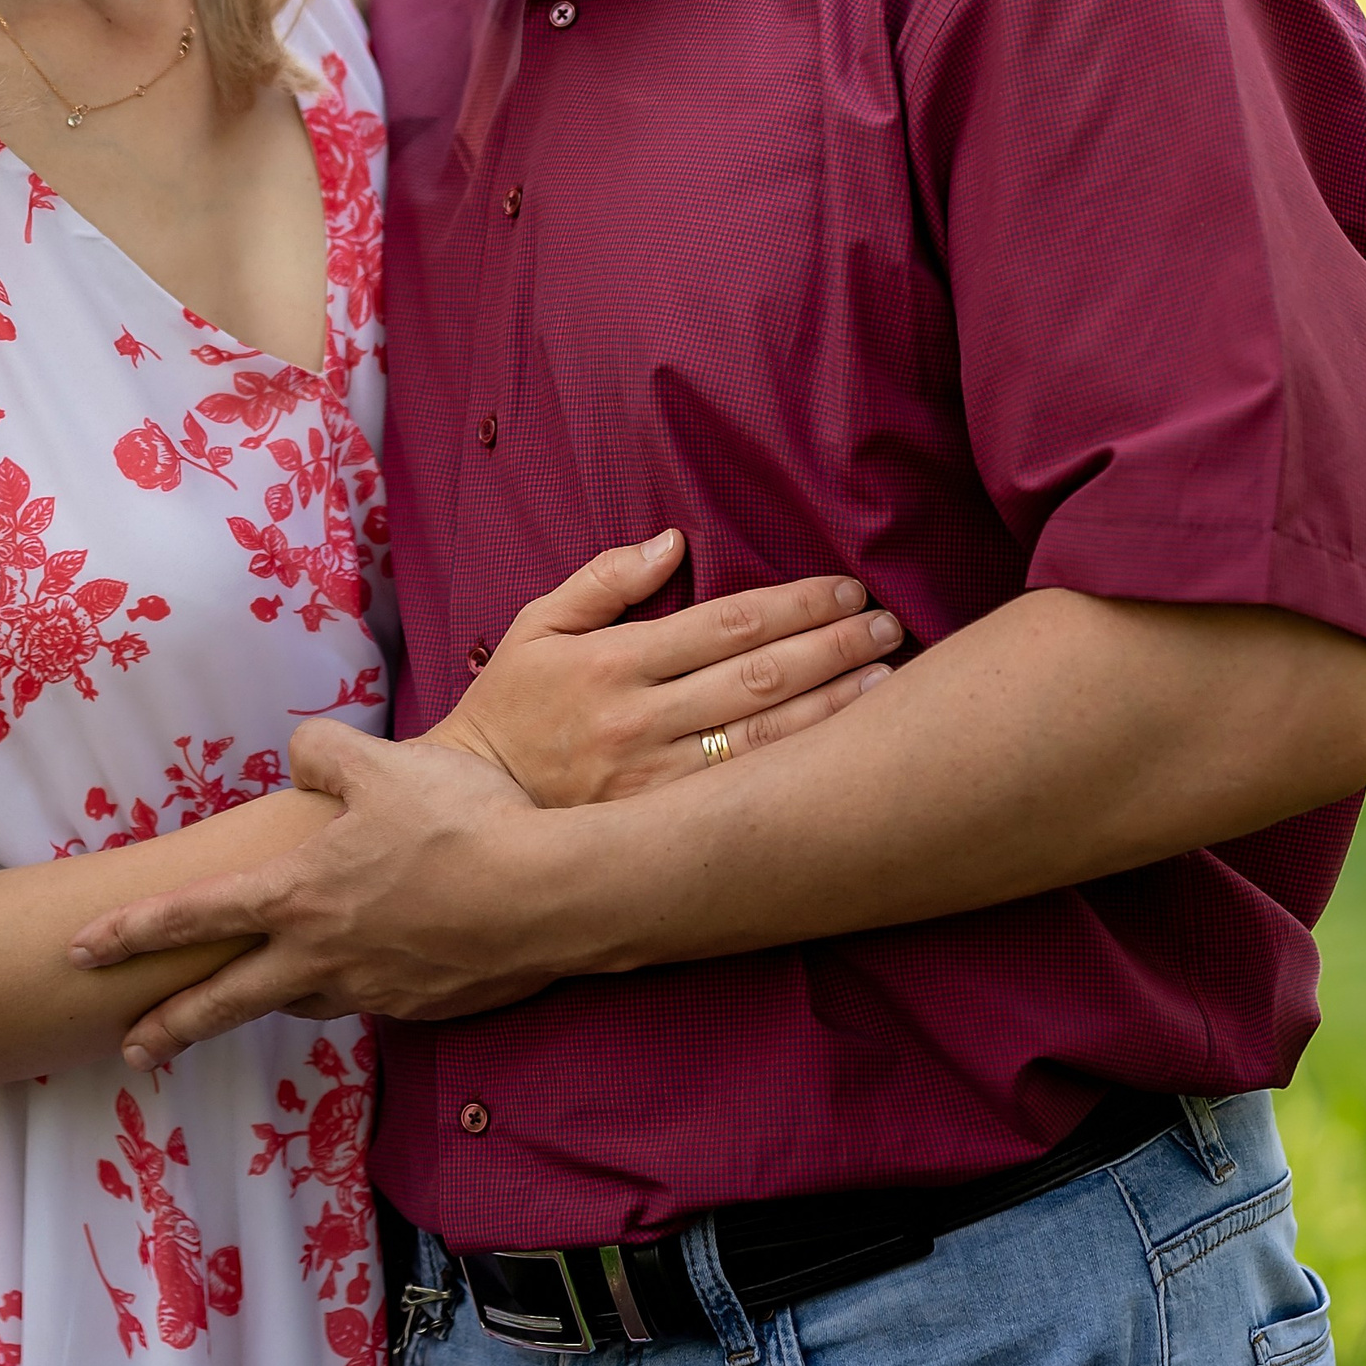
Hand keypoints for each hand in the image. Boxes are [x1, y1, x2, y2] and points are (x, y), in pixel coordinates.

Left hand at [68, 722, 555, 1068]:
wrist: (544, 896)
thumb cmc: (460, 821)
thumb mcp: (383, 762)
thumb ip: (324, 752)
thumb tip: (297, 756)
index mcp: (295, 895)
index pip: (192, 917)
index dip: (129, 932)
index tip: (79, 951)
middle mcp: (318, 955)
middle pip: (223, 1002)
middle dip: (169, 1026)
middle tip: (131, 1048)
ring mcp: (369, 990)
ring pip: (300, 999)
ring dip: (271, 998)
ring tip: (260, 989)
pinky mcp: (418, 1007)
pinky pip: (367, 998)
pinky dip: (351, 985)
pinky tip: (372, 964)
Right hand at [426, 530, 898, 802]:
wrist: (476, 806)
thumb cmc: (512, 705)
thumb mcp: (536, 626)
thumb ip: (604, 580)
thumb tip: (673, 541)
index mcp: (614, 660)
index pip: (728, 622)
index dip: (796, 603)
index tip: (845, 587)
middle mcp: (640, 719)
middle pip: (761, 675)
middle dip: (834, 645)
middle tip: (889, 625)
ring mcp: (656, 778)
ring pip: (766, 737)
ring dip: (835, 704)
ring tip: (888, 679)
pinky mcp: (663, 825)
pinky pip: (746, 791)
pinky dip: (801, 765)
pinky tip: (846, 750)